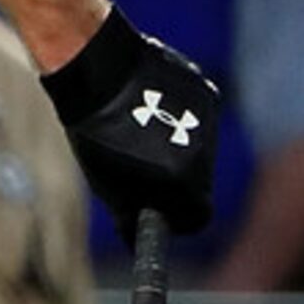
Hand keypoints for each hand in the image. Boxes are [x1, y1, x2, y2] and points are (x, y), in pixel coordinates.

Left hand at [39, 10, 219, 241]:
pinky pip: (196, 116)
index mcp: (182, 181)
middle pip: (200, 182)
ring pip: (199, 146)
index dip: (178, 217)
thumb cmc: (94, 130)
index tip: (162, 212)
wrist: (96, 66)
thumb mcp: (104, 182)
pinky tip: (148, 103)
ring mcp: (209, 119)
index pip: (197, 217)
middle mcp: (205, 152)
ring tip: (138, 127)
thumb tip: (136, 237)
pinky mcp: (206, 91)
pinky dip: (177, 115)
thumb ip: (129, 215)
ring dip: (176, 144)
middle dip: (175, 180)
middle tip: (142, 166)